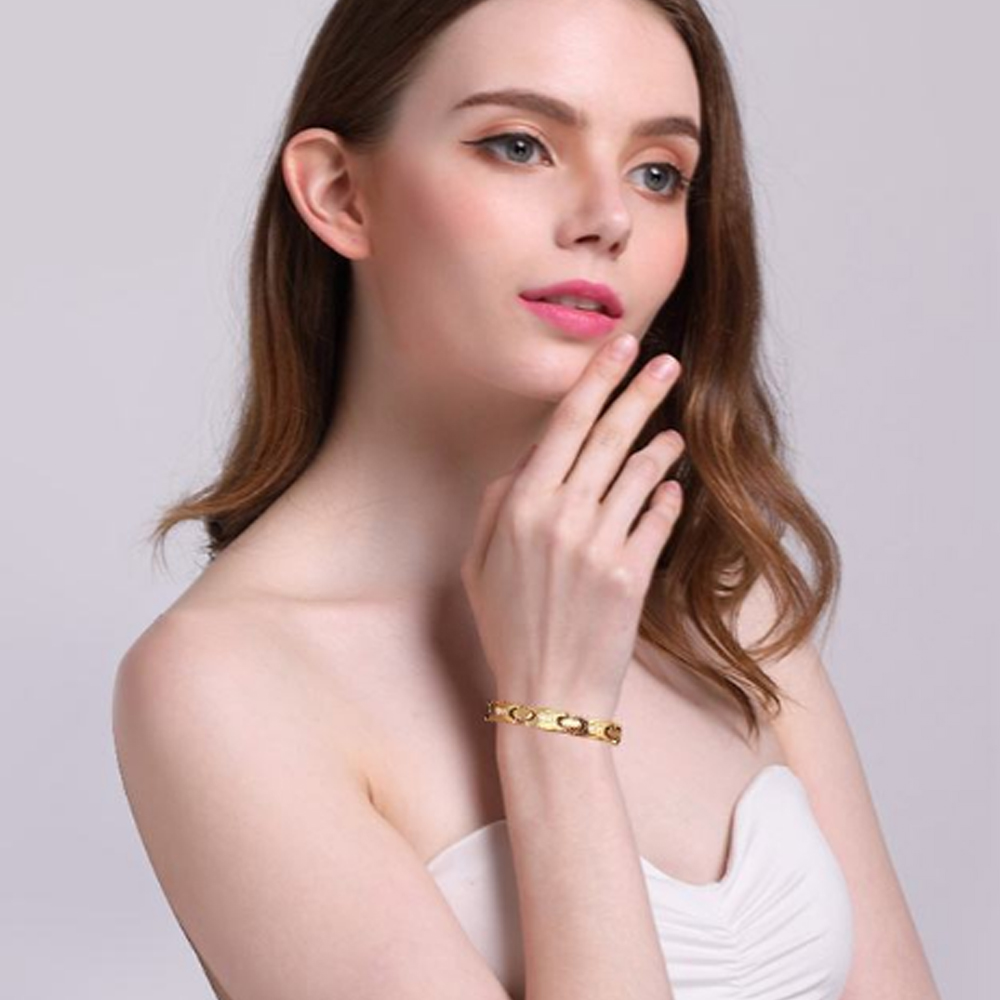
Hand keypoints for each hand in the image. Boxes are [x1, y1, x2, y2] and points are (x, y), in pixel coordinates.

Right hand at [460, 334, 685, 719]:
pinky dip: (667, 496)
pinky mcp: (632, 575)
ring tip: (674, 431)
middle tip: (668, 361)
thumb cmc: (508, 628)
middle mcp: (560, 517)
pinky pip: (658, 519)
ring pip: (640, 473)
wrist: (548, 696)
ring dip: (660, 445)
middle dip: (641, 390)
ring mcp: (599, 545)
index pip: (564, 426)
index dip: (596, 380)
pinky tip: (672, 485)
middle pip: (608, 436)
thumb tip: (531, 458)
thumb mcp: (479, 562)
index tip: (621, 346)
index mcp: (519, 507)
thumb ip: (498, 502)